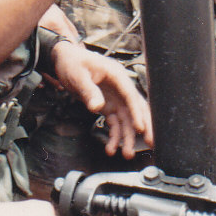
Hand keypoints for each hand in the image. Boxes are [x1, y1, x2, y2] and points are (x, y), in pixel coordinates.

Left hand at [50, 41, 152, 157]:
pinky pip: (115, 123)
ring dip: (128, 137)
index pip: (131, 95)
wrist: (64, 60)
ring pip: (127, 120)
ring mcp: (115, 98)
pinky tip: (111, 148)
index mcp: (116, 75)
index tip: (140, 128)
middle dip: (144, 126)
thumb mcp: (78, 75)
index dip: (137, 112)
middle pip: (136, 108)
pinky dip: (114, 136)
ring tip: (127, 154)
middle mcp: (120, 88)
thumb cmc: (72, 63)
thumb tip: (97, 107)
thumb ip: (88, 91)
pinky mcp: (108, 106)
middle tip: (151, 143)